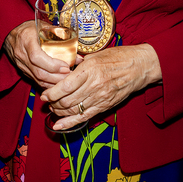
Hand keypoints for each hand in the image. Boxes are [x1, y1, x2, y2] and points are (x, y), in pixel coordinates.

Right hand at [2, 21, 75, 88]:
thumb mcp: (43, 26)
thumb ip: (59, 35)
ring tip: (67, 81)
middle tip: (70, 76)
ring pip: (37, 79)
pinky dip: (47, 84)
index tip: (66, 66)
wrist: (11, 35)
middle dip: (56, 77)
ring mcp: (21, 64)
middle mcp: (22, 54)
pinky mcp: (22, 71)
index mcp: (27, 39)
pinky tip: (57, 83)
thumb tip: (78, 50)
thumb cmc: (30, 28)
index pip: (37, 57)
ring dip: (53, 83)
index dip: (52, 65)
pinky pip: (35, 80)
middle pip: (39, 72)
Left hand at [39, 44, 160, 130]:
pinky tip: (58, 125)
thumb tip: (62, 71)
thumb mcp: (96, 55)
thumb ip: (79, 65)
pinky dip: (69, 123)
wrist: (139, 67)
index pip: (65, 86)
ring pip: (73, 110)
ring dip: (59, 111)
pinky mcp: (105, 106)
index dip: (51, 93)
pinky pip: (84, 117)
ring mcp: (100, 98)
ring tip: (53, 108)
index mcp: (90, 70)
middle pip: (67, 100)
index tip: (43, 94)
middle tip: (47, 100)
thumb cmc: (118, 57)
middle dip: (53, 102)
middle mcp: (94, 86)